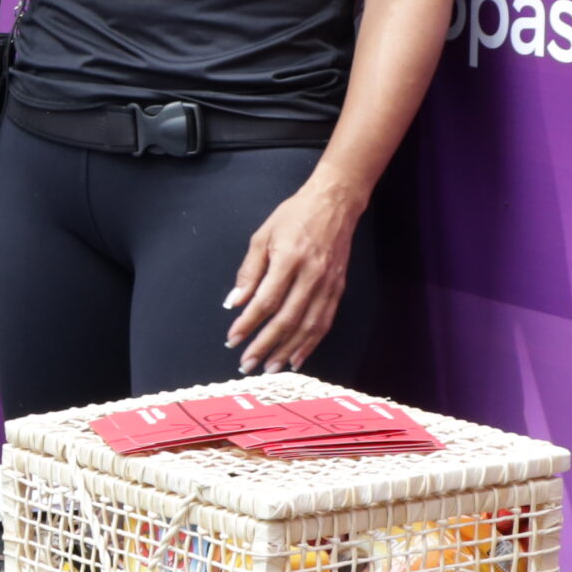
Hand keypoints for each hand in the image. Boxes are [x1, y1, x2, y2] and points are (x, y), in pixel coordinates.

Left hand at [223, 178, 365, 374]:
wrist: (335, 203)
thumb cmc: (294, 215)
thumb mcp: (263, 236)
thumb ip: (249, 272)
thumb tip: (234, 304)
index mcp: (289, 259)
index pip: (266, 301)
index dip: (248, 323)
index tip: (232, 339)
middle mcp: (311, 275)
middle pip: (287, 320)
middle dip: (265, 345)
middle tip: (247, 364)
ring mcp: (328, 284)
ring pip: (308, 327)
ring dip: (287, 351)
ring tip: (269, 368)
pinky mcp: (339, 289)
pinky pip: (324, 323)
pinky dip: (310, 344)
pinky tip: (297, 358)